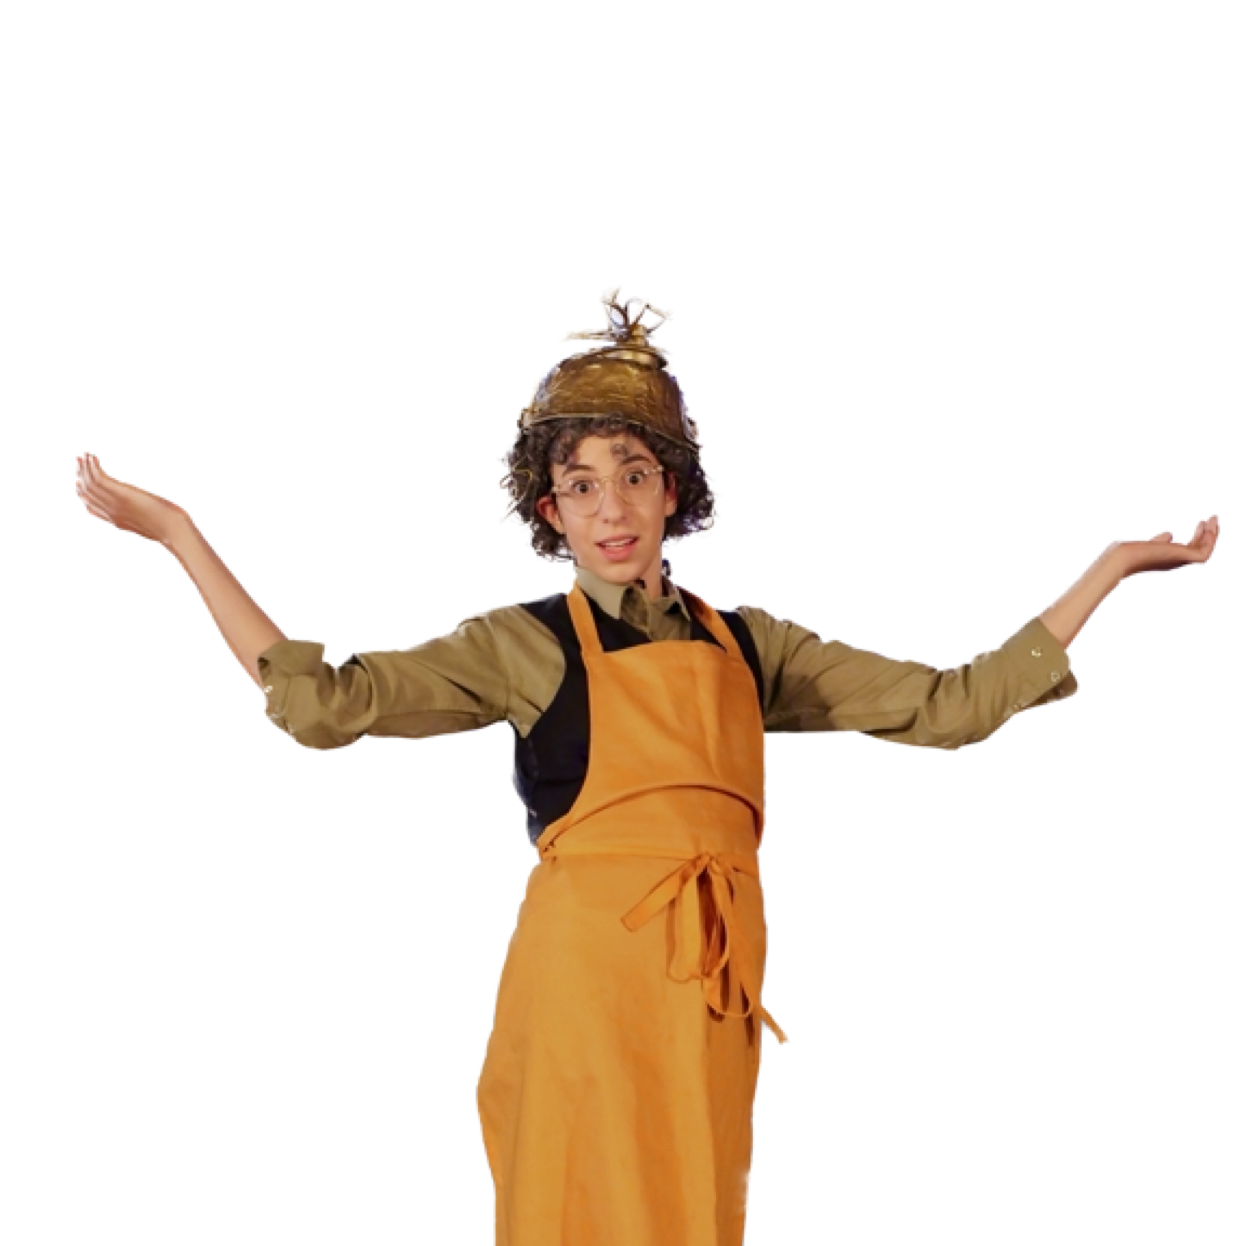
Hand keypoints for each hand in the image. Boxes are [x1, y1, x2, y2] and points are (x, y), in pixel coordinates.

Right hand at [75, 451, 190, 548]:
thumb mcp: (154, 521)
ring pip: (89, 484)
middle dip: (81, 477)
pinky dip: (92, 465)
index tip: (80, 479)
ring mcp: (113, 504)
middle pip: (86, 495)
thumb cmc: (172, 526)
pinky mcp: (119, 494)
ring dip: (85, 467)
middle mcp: (110, 514)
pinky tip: (92, 455)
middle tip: (78, 461)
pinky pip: (97, 477)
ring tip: (85, 454)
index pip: (91, 508)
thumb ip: (144, 514)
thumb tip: (152, 505)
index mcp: (116, 521)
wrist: (175, 530)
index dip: (83, 492)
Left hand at [1104, 513, 1220, 578]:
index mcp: (1168, 560)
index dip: (1199, 536)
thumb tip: (1170, 533)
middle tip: (1213, 516)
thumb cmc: (1126, 552)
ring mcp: (1179, 561)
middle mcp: (1176, 563)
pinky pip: (1204, 551)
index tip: (1202, 522)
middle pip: (1200, 549)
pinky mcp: (1182, 558)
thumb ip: (1159, 541)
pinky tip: (1206, 522)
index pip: (1190, 550)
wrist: (1119, 559)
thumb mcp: (1148, 544)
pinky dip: (1209, 538)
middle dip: (1209, 534)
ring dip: (1213, 533)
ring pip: (1206, 550)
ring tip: (1213, 516)